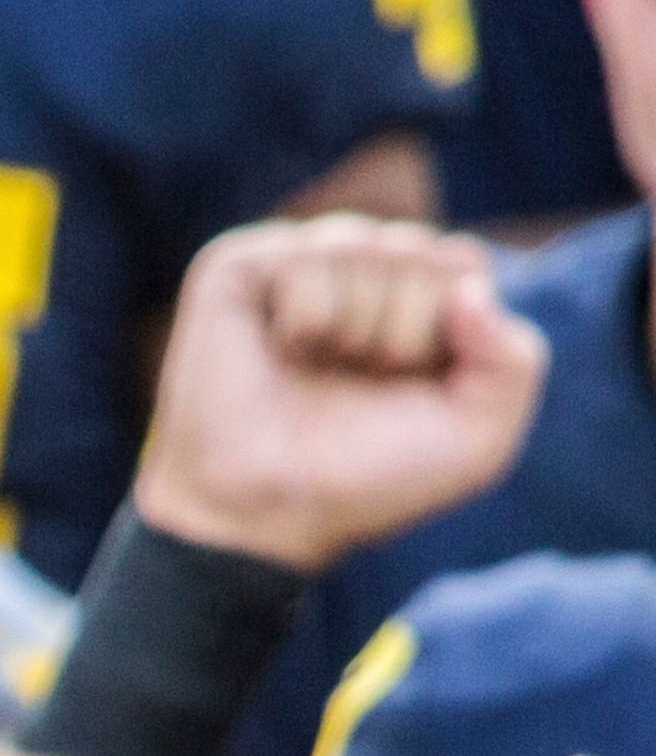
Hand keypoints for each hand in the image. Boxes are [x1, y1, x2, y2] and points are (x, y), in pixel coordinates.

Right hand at [136, 216, 544, 571]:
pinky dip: (306, 318)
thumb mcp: (478, 437)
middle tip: (359, 379)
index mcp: (414, 300)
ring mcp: (297, 262)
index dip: (446, 328)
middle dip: (402, 331)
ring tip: (317, 367)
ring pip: (363, 248)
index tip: (411, 382)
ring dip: (353, 328)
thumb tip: (470, 289)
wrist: (272, 508)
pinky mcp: (239, 266)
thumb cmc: (369, 475)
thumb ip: (516, 362)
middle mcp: (358, 270)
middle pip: (419, 252)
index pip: (462, 263)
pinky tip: (280, 348)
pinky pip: (305, 258)